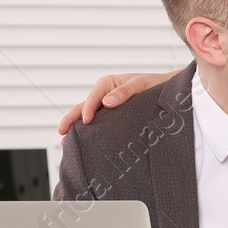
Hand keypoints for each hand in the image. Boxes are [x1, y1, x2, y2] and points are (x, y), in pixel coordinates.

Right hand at [56, 71, 175, 134]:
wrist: (165, 91)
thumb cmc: (154, 85)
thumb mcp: (141, 85)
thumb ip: (124, 92)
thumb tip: (107, 102)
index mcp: (107, 84)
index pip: (92, 98)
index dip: (87, 110)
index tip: (86, 122)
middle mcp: (103, 95)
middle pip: (82, 107)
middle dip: (71, 120)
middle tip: (61, 132)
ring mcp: (104, 107)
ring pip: (86, 117)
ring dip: (76, 128)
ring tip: (65, 143)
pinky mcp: (109, 117)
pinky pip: (96, 124)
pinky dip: (87, 132)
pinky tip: (81, 143)